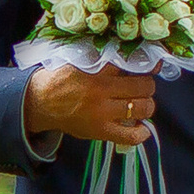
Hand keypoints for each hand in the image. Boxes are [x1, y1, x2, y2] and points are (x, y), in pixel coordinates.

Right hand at [27, 61, 156, 146]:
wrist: (40, 101)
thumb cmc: (61, 79)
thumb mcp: (80, 61)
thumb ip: (104, 60)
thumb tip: (133, 56)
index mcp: (96, 70)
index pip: (131, 64)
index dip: (147, 64)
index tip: (153, 64)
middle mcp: (101, 91)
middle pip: (144, 86)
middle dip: (147, 85)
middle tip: (142, 86)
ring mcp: (102, 113)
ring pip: (143, 108)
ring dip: (147, 105)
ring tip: (140, 103)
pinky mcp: (100, 131)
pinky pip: (131, 136)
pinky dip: (141, 132)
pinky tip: (140, 126)